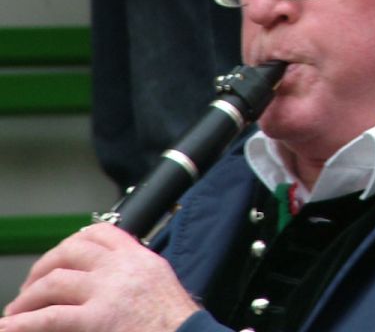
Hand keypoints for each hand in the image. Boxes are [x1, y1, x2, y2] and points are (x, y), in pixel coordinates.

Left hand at [1, 223, 199, 331]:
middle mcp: (121, 268)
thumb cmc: (176, 322)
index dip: (73, 241)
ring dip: (28, 297)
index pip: (100, 233)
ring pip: (54, 281)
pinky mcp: (96, 319)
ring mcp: (106, 292)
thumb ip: (136, 274)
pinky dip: (23, 323)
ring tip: (18, 312)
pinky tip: (9, 327)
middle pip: (70, 252)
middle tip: (31, 287)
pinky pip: (49, 318)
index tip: (61, 255)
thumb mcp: (161, 283)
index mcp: (139, 258)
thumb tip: (107, 279)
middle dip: (43, 267)